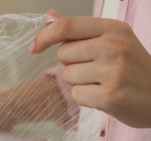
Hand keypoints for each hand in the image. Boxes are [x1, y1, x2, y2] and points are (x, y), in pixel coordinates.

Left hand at [30, 10, 150, 127]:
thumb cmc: (131, 68)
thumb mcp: (112, 41)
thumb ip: (79, 31)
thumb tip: (48, 17)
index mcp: (113, 29)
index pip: (66, 26)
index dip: (44, 36)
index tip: (34, 48)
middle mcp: (114, 46)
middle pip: (63, 54)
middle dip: (71, 64)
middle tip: (95, 69)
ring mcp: (113, 71)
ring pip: (68, 76)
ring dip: (79, 82)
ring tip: (102, 83)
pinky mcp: (110, 96)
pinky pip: (76, 95)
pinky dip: (85, 98)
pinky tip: (103, 96)